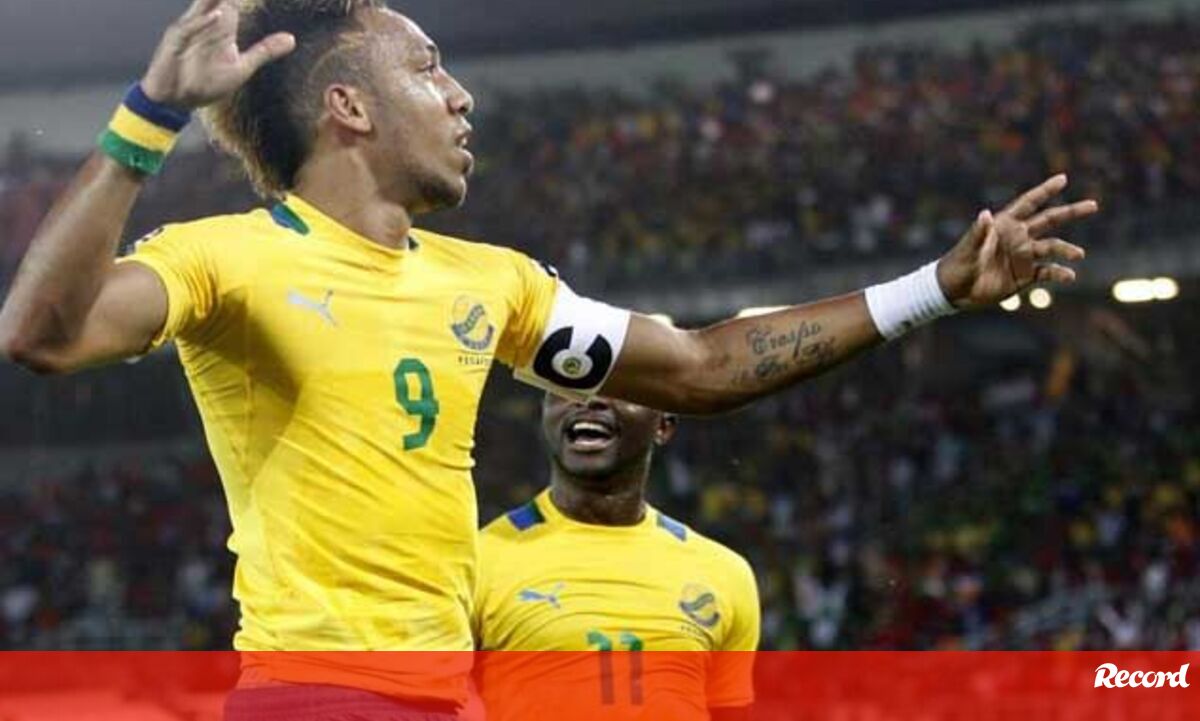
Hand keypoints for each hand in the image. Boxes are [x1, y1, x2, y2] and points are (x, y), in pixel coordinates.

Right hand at [140, 0, 295, 109]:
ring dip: (216, 1)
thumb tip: (292, 39)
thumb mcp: (242, 67)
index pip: (235, 3)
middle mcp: (206, 24)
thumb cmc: (206, 83)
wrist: (177, 101)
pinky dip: (203, 23)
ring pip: (204, 7)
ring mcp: (190, 30)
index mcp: (223, 28)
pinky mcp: (176, 42)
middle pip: (220, 0)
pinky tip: (218, 16)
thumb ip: (264, 51)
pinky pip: (190, 28)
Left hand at [937, 175, 1098, 309]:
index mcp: (1004, 224)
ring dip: (1066, 249)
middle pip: (1049, 220)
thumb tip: (985, 213)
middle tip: (1093, 205)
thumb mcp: (968, 249)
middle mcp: (1018, 237)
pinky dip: (1059, 272)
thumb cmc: (958, 265)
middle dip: (1070, 211)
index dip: (1045, 190)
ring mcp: (1023, 256)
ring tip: (1079, 254)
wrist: (955, 291)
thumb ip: (978, 233)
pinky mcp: (1025, 275)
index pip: (1028, 203)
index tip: (1063, 178)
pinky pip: (1047, 271)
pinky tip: (1069, 276)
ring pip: (1051, 247)